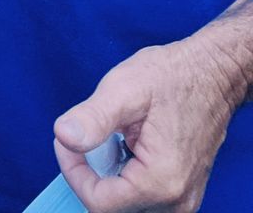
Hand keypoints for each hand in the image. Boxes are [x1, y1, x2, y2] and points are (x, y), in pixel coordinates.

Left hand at [53, 33, 242, 210]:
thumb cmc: (171, 76)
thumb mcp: (124, 88)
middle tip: (94, 134)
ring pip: (126, 204)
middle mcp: (177, 202)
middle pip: (113, 207)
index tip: (68, 140)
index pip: (99, 204)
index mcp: (161, 182)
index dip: (74, 173)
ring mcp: (183, 201)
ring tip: (115, 137)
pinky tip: (129, 146)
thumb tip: (63, 136)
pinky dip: (125, 177)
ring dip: (108, 176)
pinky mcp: (182, 193)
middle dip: (92, 174)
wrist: (212, 75)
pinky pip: (142, 198)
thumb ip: (93, 117)